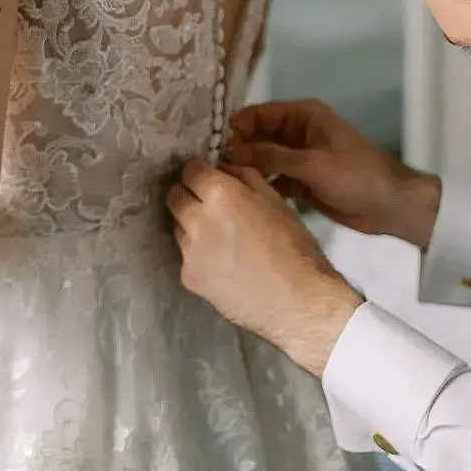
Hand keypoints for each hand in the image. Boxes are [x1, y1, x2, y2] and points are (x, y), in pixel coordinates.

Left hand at [167, 160, 362, 377]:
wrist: (296, 300)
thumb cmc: (295, 247)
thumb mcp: (278, 202)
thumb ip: (246, 178)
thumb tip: (225, 169)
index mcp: (222, 195)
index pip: (190, 170)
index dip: (198, 171)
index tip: (207, 177)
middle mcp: (198, 219)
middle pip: (174, 197)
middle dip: (188, 195)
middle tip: (209, 205)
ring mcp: (189, 251)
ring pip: (179, 227)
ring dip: (192, 226)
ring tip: (219, 238)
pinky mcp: (189, 277)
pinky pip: (187, 257)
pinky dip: (200, 255)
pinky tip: (223, 264)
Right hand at [227, 99, 441, 248]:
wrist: (389, 206)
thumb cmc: (356, 176)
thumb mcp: (312, 164)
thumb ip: (271, 156)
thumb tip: (229, 152)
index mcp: (303, 115)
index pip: (257, 114)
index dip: (235, 129)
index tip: (214, 152)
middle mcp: (297, 132)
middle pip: (255, 137)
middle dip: (236, 152)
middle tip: (211, 173)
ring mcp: (298, 158)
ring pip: (261, 159)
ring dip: (245, 171)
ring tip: (220, 189)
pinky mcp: (300, 181)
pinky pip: (272, 180)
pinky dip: (259, 187)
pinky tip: (241, 201)